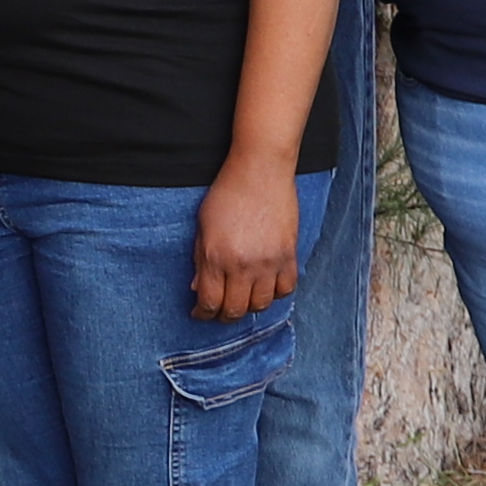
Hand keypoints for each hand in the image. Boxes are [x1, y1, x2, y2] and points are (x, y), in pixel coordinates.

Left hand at [191, 147, 307, 323]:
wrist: (260, 170)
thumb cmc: (226, 193)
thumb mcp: (202, 225)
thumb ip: (199, 259)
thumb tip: (196, 288)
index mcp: (216, 257)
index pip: (209, 302)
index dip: (203, 314)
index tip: (201, 313)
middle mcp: (242, 264)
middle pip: (235, 309)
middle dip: (224, 316)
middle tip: (220, 312)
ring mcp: (268, 262)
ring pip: (261, 304)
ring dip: (250, 307)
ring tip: (244, 299)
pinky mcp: (288, 254)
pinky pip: (286, 289)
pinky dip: (276, 293)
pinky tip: (267, 286)